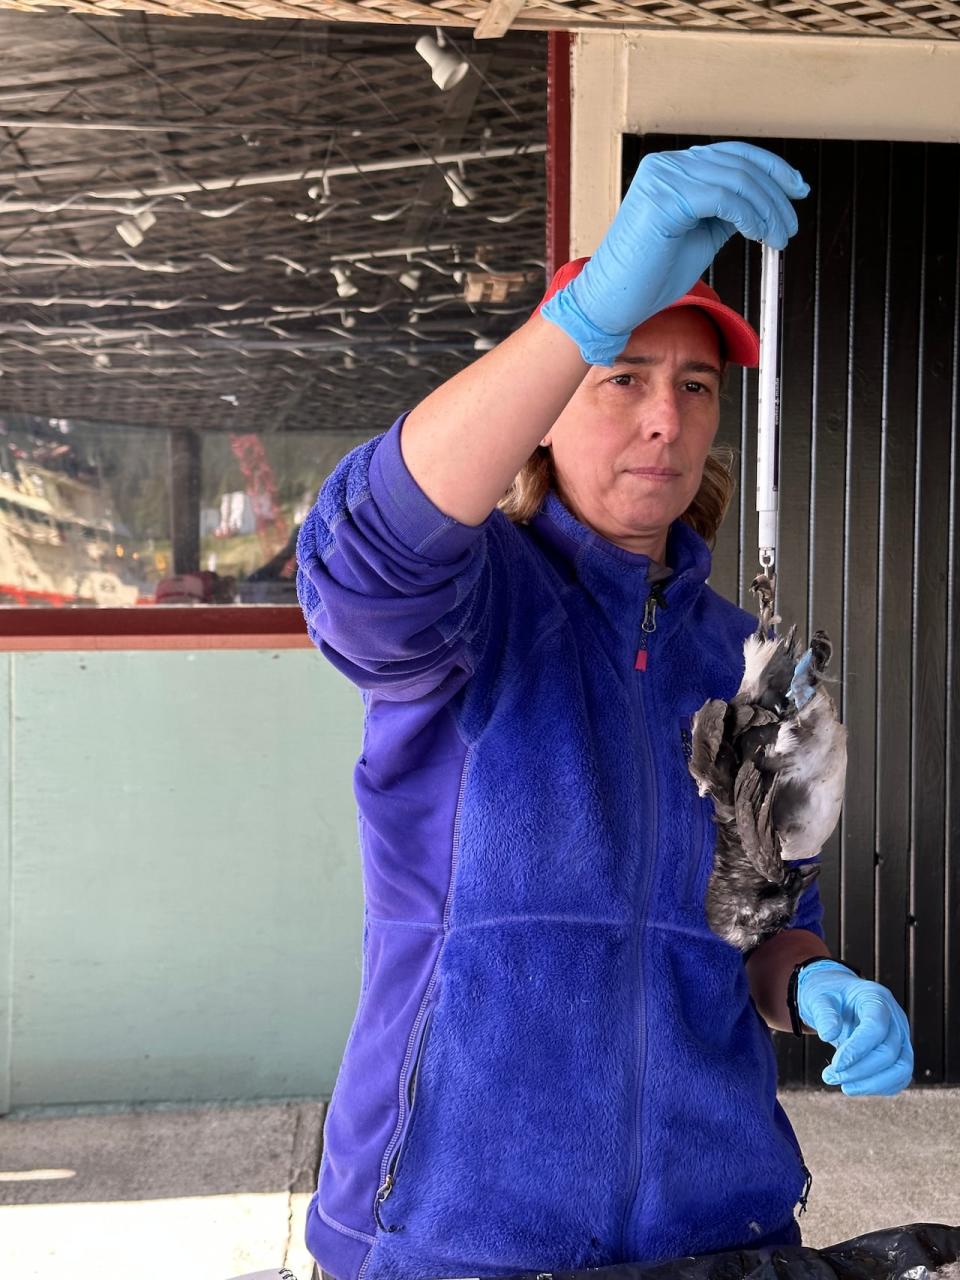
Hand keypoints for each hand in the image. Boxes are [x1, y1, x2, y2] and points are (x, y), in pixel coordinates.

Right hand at [541, 141, 808, 363]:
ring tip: (780, 237)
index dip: (770, 168)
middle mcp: (666, 166)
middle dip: (775, 194)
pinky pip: (723, 198)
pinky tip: (759, 234)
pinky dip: (749, 215)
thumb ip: (725, 215)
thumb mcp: (700, 237)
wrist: (612, 302)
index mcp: (672, 169)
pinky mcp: (664, 199)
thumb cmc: (650, 277)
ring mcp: (663, 179)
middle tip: (792, 224)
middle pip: (738, 164)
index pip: (732, 155)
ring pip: (736, 180)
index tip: (797, 190)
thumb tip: (762, 206)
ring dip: (767, 209)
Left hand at [797, 960, 913, 1096]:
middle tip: (829, 1076)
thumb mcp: (818, 997)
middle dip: (859, 1070)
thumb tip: (828, 1035)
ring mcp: (901, 1037)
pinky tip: (856, 1086)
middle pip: (889, 1052)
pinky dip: (880, 1087)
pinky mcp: (900, 1053)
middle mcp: (895, 1018)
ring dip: (872, 1084)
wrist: (837, 999)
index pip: (876, 1027)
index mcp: (876, 998)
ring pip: (901, 1069)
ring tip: (843, 1086)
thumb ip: (824, 1014)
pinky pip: (899, 1077)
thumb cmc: (828, 996)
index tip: (836, 1066)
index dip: (858, 1050)